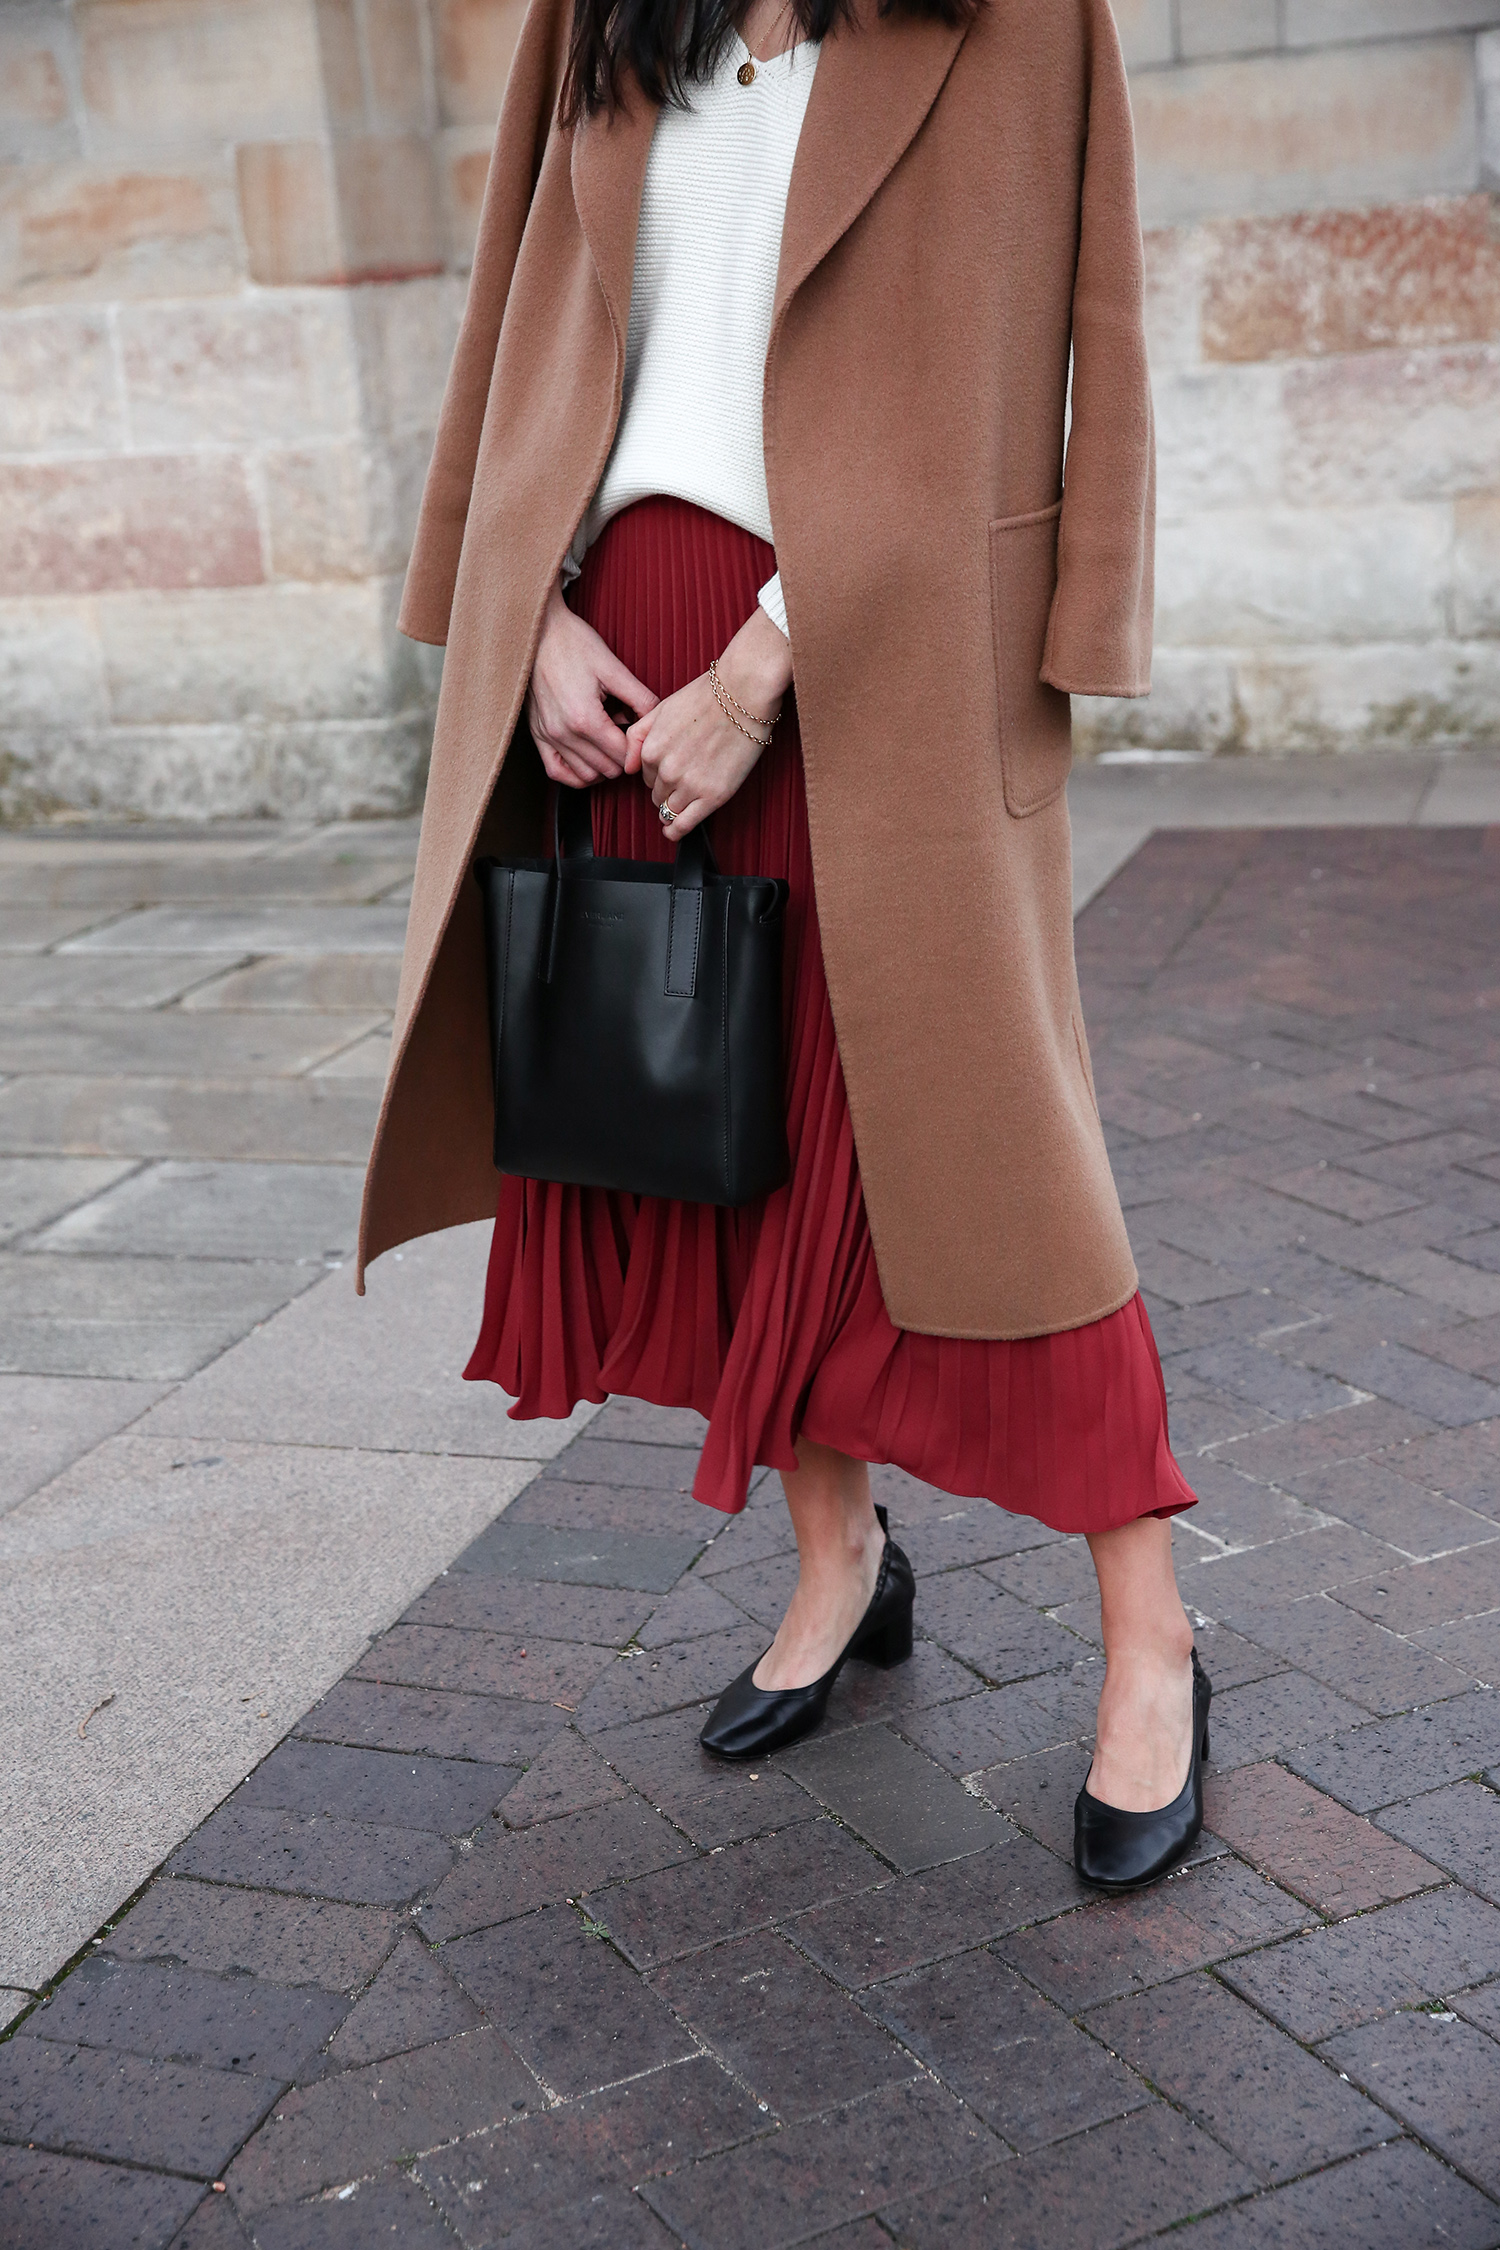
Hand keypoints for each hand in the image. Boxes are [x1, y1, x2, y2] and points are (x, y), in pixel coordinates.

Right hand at [526, 577, 657, 787]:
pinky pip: (557, 772)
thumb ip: (640, 698)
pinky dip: (576, 773)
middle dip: (624, 757)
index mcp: (586, 718)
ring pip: (585, 775)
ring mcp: (548, 736)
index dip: (639, 749)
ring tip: (610, 742)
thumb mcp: (613, 668)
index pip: (623, 756)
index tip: (642, 735)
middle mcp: (564, 733)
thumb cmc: (574, 643)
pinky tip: (589, 759)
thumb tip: (658, 721)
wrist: (538, 630)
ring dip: (603, 766)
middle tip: (629, 736)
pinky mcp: (537, 734)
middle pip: (607, 770)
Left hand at [625, 606, 794, 837]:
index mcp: (652, 750)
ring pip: (669, 810)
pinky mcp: (713, 796)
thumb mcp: (661, 708)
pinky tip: (674, 832)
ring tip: (681, 804)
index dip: (658, 773)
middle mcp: (667, 771)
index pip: (646, 775)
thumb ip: (637, 736)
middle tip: (685, 778)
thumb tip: (627, 767)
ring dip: (671, 808)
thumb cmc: (707, 697)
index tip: (672, 768)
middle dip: (666, 789)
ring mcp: (690, 786)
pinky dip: (676, 831)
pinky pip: (685, 824)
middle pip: (657, 794)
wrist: (743, 694)